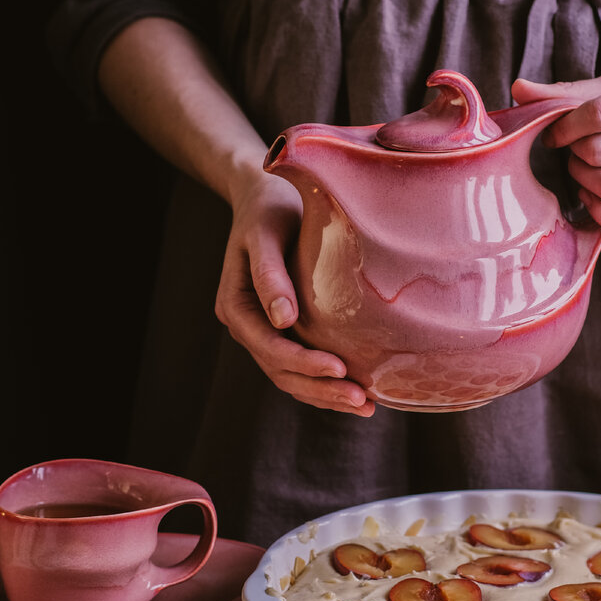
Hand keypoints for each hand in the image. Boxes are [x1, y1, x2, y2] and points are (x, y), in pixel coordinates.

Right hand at [215, 171, 374, 415]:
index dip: (303, 363)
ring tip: (365, 406)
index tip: (340, 368)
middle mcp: (246, 324)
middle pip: (281, 370)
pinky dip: (323, 382)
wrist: (266, 194)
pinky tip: (354, 391)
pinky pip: (299, 365)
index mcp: (235, 305)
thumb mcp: (266, 235)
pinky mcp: (281, 329)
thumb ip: (270, 275)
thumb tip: (283, 319)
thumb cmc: (270, 209)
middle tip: (363, 402)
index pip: (270, 346)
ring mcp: (262, 330)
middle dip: (321, 389)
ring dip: (325, 394)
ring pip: (290, 376)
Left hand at [512, 57, 600, 232]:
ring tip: (583, 163)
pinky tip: (592, 192)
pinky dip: (600, 211)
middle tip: (573, 145)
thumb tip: (518, 88)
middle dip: (573, 150)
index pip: (600, 115)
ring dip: (581, 177)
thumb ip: (572, 91)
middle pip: (599, 153)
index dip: (565, 124)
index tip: (555, 129)